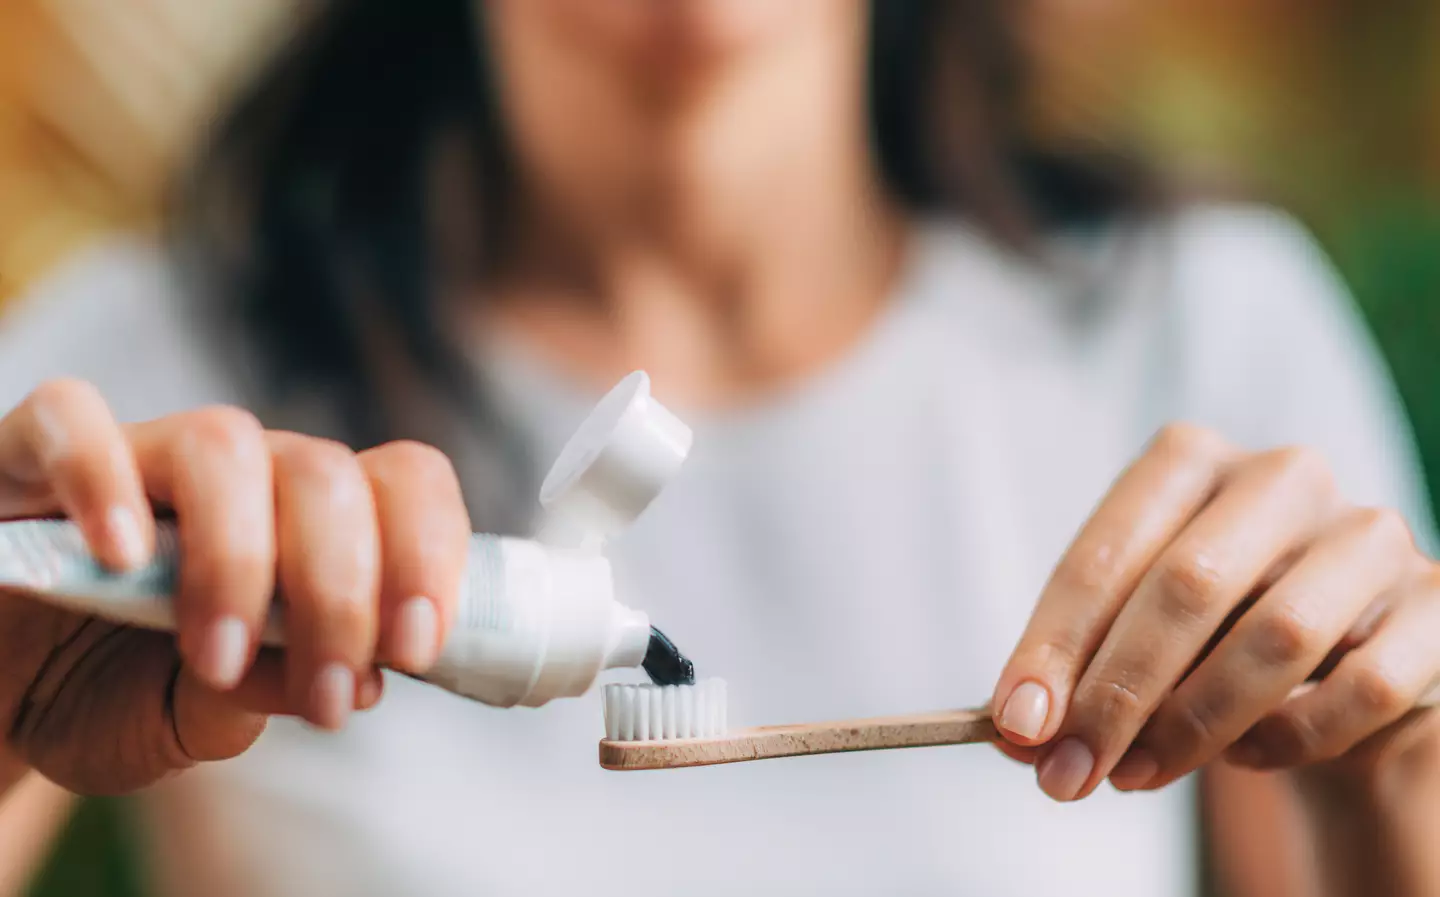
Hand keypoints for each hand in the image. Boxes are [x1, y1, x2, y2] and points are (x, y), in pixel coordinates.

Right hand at [0, 380, 470, 794]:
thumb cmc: (109, 693)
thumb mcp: (196, 717)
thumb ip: (268, 693)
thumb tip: (359, 683)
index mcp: (307, 520)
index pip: (405, 483)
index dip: (430, 551)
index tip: (418, 647)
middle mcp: (241, 473)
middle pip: (325, 475)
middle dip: (342, 592)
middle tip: (331, 697)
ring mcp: (139, 454)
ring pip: (222, 442)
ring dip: (238, 559)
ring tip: (216, 658)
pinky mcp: (29, 455)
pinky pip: (69, 421)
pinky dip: (99, 477)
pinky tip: (120, 554)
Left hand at [991, 423, 1439, 801]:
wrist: (1331, 668)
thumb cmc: (1204, 640)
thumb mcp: (1131, 640)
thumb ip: (1074, 677)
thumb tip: (1019, 733)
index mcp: (1190, 461)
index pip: (1108, 550)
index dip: (1054, 642)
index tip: (1016, 724)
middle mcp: (1282, 477)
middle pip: (1188, 584)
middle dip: (1117, 692)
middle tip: (1071, 771)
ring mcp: (1368, 534)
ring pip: (1278, 635)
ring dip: (1193, 723)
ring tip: (1139, 773)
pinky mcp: (1435, 603)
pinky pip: (1366, 684)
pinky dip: (1292, 735)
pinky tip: (1245, 756)